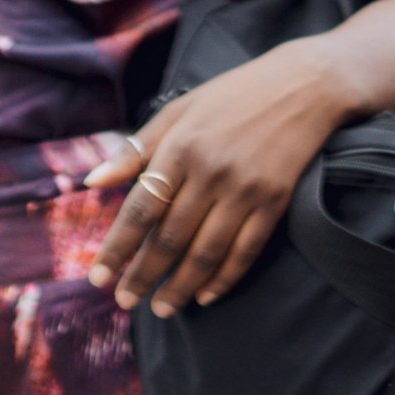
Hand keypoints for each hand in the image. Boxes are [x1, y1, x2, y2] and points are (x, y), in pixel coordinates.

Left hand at [88, 41, 363, 315]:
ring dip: (180, 287)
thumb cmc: (231, 96)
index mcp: (181, 145)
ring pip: (206, 252)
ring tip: (161, 308)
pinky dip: (224, 279)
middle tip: (125, 302)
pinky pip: (245, 251)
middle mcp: (211, 170)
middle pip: (170, 237)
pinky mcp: (275, 201)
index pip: (140, 208)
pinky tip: (206, 295)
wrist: (303, 86)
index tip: (98, 277)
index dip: (118, 247)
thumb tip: (92, 182)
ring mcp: (245, 188)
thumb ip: (135, 148)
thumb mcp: (178, 110)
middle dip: (144, 276)